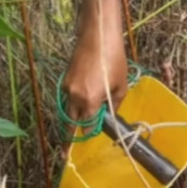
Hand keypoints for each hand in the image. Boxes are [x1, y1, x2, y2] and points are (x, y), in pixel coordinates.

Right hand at [60, 15, 127, 136]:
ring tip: (75, 128)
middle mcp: (74, 96)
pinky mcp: (65, 78)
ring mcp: (67, 87)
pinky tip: (81, 103)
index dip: (87, 135)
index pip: (85, 126)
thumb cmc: (114, 59)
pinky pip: (68, 97)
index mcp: (89, 101)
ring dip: (73, 118)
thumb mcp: (121, 86)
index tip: (86, 144)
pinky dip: (73, 103)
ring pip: (68, 109)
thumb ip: (113, 105)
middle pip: (71, 122)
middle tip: (66, 152)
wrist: (98, 35)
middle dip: (70, 136)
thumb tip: (108, 115)